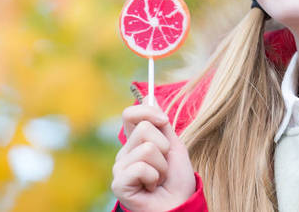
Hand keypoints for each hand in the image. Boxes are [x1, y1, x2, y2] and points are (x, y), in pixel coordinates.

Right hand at [112, 97, 196, 211]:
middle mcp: (124, 153)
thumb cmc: (177, 179)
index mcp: (135, 142)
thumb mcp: (173, 145)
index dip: (148, 112)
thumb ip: (161, 123)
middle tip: (164, 165)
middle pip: (144, 128)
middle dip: (164, 146)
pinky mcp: (118, 184)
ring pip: (147, 148)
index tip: (164, 121)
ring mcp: (119, 168)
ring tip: (160, 178)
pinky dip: (155, 177)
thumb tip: (149, 96)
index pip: (131, 114)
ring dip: (162, 165)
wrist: (179, 203)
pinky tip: (152, 188)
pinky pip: (141, 167)